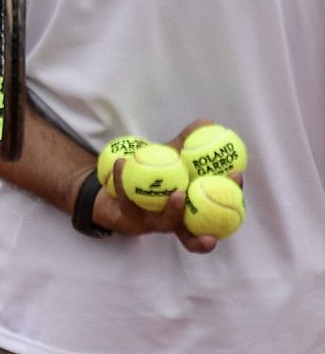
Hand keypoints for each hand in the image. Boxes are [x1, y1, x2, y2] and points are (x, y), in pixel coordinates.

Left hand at [92, 119, 240, 253]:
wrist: (117, 188)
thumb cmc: (153, 174)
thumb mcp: (170, 157)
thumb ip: (186, 142)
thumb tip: (207, 122)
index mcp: (194, 207)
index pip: (220, 204)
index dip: (233, 192)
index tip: (237, 174)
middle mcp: (179, 222)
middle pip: (198, 231)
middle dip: (209, 230)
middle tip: (219, 208)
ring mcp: (156, 223)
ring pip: (167, 223)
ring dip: (175, 210)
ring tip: (179, 194)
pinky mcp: (131, 220)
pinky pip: (127, 199)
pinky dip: (123, 179)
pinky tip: (122, 162)